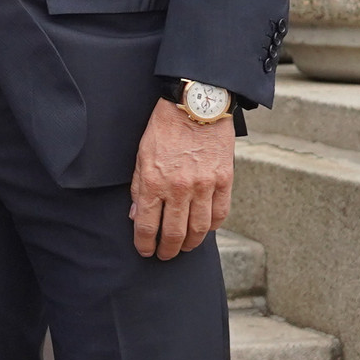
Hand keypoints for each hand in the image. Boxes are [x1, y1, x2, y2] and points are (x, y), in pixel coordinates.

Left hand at [130, 101, 234, 260]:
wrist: (196, 104)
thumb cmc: (165, 127)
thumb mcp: (141, 155)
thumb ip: (138, 187)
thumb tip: (136, 215)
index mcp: (154, 182)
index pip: (147, 226)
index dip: (144, 244)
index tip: (145, 251)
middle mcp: (179, 188)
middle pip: (173, 233)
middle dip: (167, 250)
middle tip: (164, 255)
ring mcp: (204, 185)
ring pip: (199, 229)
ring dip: (190, 244)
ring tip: (184, 247)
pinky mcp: (224, 179)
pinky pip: (220, 213)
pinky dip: (212, 227)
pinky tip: (205, 229)